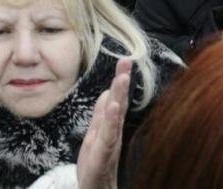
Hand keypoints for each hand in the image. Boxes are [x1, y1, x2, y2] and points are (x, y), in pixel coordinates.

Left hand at [76, 58, 130, 188]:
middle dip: (121, 81)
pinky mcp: (102, 156)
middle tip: (126, 60)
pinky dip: (111, 121)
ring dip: (119, 96)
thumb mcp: (96, 135)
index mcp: (110, 127)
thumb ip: (102, 114)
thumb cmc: (96, 165)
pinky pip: (108, 137)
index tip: (125, 58)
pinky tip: (114, 107)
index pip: (117, 99)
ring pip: (115, 117)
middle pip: (119, 103)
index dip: (120, 79)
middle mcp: (113, 133)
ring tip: (121, 78)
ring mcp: (109, 144)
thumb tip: (108, 92)